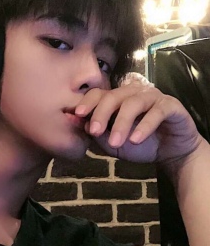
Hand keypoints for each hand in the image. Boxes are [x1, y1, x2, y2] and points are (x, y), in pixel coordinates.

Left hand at [75, 82, 202, 163]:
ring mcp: (152, 97)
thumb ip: (96, 134)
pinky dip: (144, 126)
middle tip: (94, 131)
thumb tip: (75, 122)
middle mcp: (132, 93)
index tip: (77, 115)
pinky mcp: (170, 105)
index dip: (87, 102)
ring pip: (132, 103)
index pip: (98, 94)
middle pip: (112, 96)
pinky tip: (136, 140)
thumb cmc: (138, 144)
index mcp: (116, 99)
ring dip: (121, 123)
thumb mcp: (112, 143)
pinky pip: (156, 112)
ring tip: (115, 142)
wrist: (170, 152)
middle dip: (101, 114)